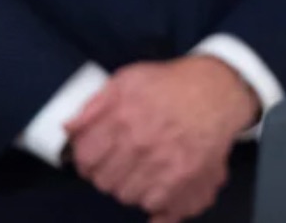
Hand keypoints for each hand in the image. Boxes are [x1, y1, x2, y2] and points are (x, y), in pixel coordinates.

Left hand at [66, 56, 260, 222]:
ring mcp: (163, 164)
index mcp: (122, 118)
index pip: (85, 159)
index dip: (87, 160)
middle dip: (109, 173)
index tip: (96, 157)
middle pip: (104, 182)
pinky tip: (159, 182)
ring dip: (131, 186)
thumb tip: (68, 129)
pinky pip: (154, 206)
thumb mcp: (128, 80)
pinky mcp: (184, 179)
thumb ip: (94, 104)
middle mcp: (141, 143)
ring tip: (145, 168)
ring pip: (127, 196)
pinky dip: (154, 199)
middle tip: (124, 161)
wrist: (218, 91)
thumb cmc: (170, 84)